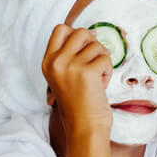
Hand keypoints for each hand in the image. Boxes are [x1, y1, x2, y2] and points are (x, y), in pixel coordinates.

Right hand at [42, 24, 113, 140]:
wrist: (84, 128)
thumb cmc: (79, 103)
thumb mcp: (65, 76)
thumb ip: (71, 54)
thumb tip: (92, 32)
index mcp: (48, 62)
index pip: (60, 29)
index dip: (76, 34)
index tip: (85, 49)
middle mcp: (56, 62)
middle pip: (80, 32)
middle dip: (93, 45)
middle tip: (94, 64)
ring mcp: (70, 66)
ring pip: (96, 45)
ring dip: (102, 61)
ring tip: (97, 79)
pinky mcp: (87, 72)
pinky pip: (105, 58)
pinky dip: (108, 71)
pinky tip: (101, 85)